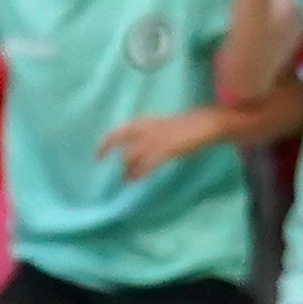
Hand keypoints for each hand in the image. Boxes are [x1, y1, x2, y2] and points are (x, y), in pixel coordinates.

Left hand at [100, 106, 234, 178]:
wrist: (205, 123)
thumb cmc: (185, 128)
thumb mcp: (162, 129)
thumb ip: (148, 138)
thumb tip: (137, 155)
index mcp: (144, 122)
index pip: (117, 132)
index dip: (105, 145)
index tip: (98, 157)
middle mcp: (145, 129)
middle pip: (123, 148)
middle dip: (120, 163)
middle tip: (116, 177)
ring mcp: (155, 139)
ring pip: (132, 157)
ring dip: (128, 171)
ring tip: (128, 181)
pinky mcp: (165, 149)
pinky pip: (146, 164)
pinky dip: (139, 173)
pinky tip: (136, 180)